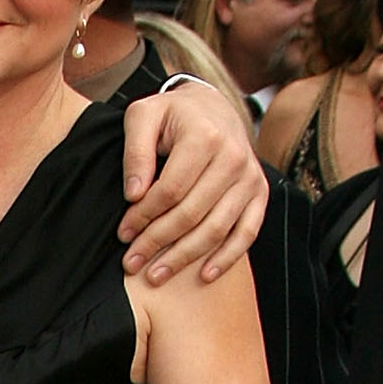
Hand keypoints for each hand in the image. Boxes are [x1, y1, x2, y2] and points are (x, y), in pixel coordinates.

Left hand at [119, 87, 267, 283]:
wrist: (213, 107)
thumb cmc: (172, 115)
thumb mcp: (143, 117)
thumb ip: (135, 151)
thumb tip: (133, 195)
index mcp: (204, 136)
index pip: (170, 190)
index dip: (143, 217)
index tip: (123, 233)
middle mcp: (233, 157)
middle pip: (191, 214)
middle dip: (157, 243)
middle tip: (131, 263)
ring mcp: (250, 177)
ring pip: (216, 228)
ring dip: (184, 257)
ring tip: (156, 275)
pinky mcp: (259, 192)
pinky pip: (247, 232)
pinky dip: (227, 257)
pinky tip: (204, 275)